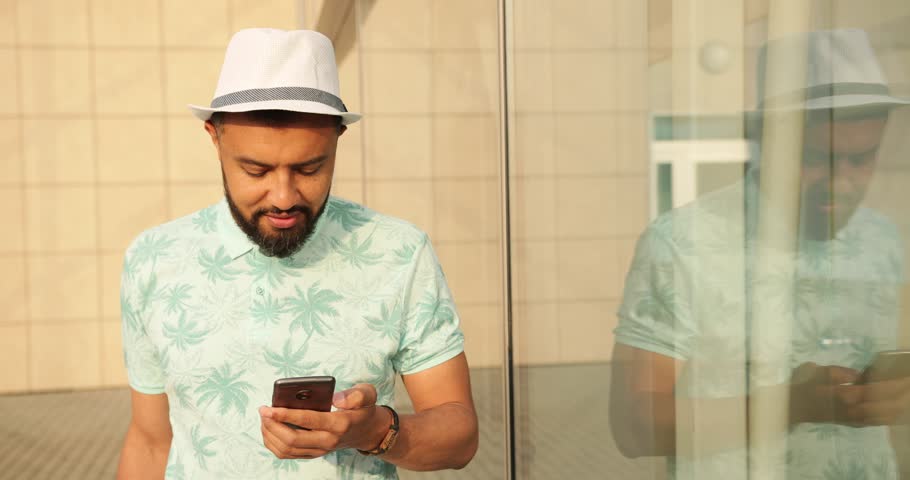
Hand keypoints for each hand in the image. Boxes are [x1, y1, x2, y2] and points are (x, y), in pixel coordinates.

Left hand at [259, 383, 391, 458]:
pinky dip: (274, 443)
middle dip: (273, 425)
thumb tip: (335, 398)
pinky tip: (269, 429)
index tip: (270, 408)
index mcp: (339, 423)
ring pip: (287, 449)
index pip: (308, 421)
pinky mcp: (313, 453)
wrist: (367, 431)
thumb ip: (355, 395)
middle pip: (293, 439)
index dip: (286, 415)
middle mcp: (328, 440)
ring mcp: (320, 450)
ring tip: (264, 419)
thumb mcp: (367, 395)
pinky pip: (288, 454)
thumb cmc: (363, 409)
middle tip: (263, 411)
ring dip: (271, 434)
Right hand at [789, 362, 909, 426]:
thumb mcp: (812, 370)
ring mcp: (852, 418)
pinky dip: (887, 417)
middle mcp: (849, 409)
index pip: (872, 389)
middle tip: (907, 383)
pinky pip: (874, 421)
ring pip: (880, 415)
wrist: (791, 407)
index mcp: (841, 395)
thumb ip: (835, 372)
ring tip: (904, 395)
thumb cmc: (800, 385)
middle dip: (897, 393)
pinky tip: (894, 412)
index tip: (901, 376)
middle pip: (881, 403)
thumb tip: (856, 376)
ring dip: (895, 406)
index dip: (888, 383)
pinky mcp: (852, 423)